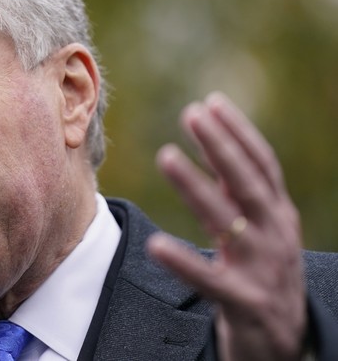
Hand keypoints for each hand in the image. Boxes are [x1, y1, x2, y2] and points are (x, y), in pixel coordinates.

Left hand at [146, 92, 306, 360]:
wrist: (284, 341)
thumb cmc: (264, 274)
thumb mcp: (261, 229)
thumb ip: (240, 193)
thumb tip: (216, 148)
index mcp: (279, 215)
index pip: (261, 164)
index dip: (238, 132)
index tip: (211, 102)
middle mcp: (276, 235)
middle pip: (249, 182)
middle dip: (221, 145)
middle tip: (192, 113)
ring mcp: (263, 269)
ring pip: (228, 221)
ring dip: (197, 187)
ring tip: (166, 156)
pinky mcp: (246, 302)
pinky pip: (210, 280)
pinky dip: (184, 262)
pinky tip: (155, 245)